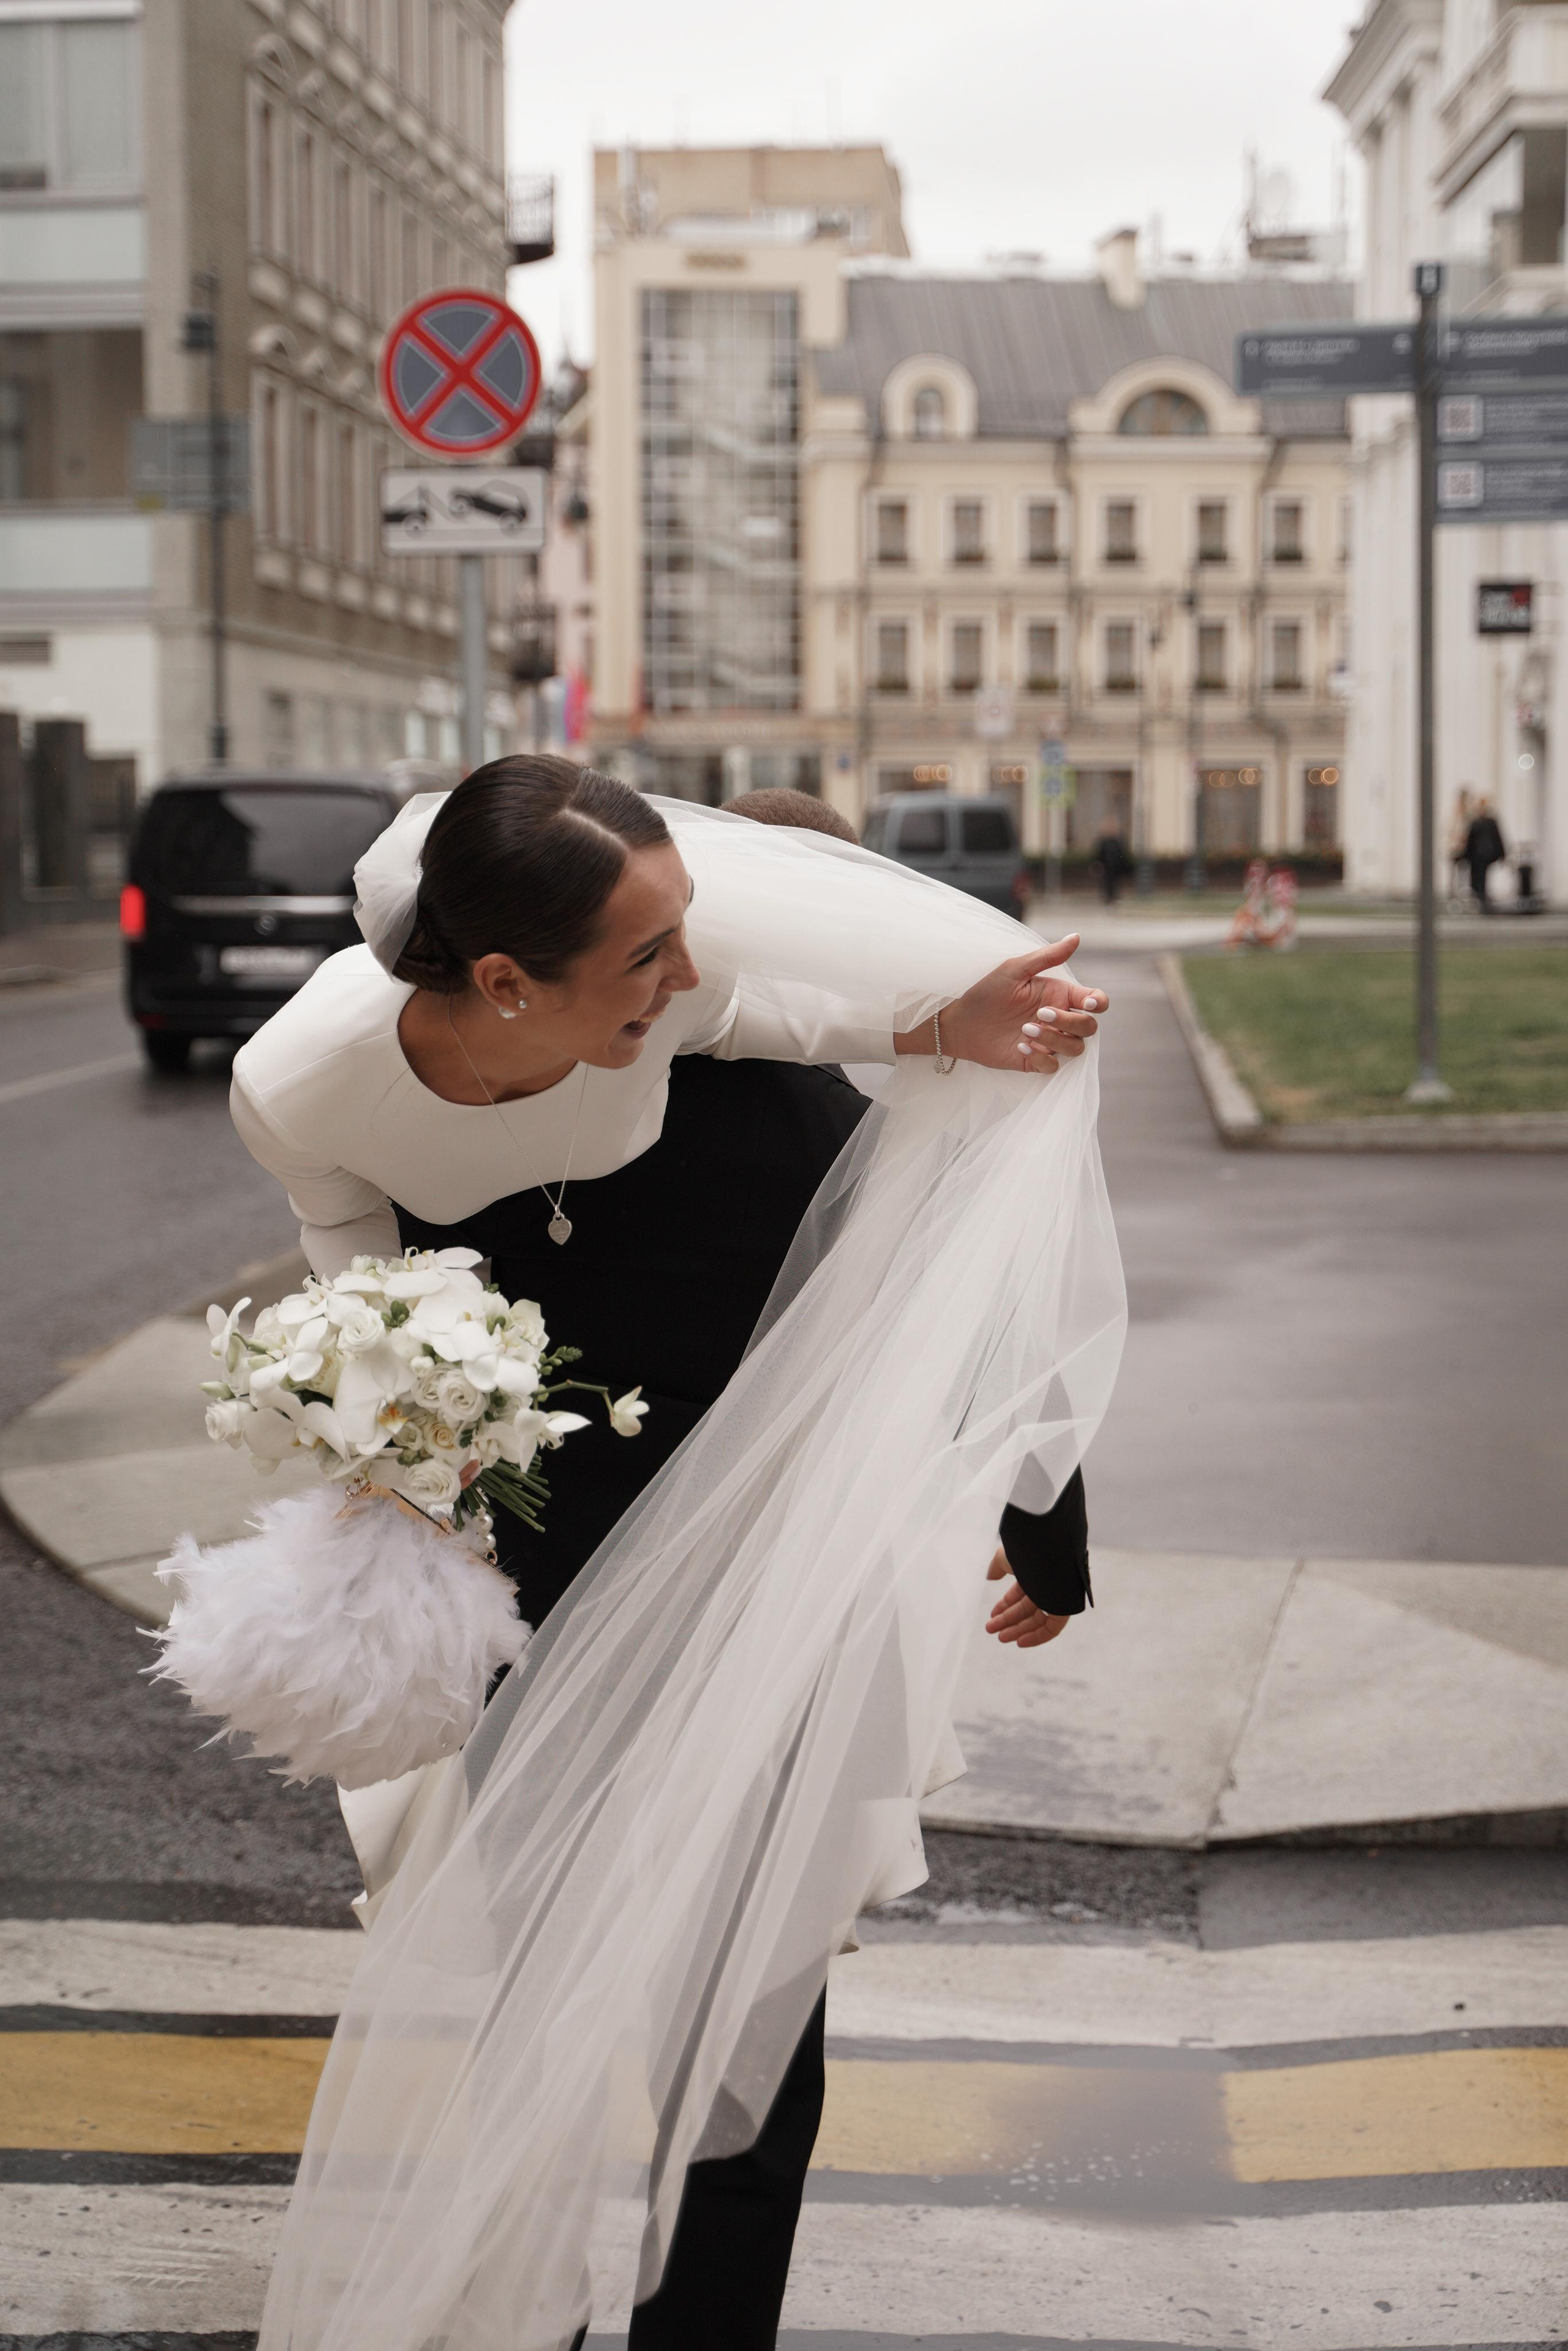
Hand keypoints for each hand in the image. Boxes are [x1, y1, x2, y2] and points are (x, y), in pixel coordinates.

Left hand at [906, 936, 1105, 1076]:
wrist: (960, 1023)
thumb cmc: (986, 992)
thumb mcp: (1014, 970)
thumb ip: (1047, 957)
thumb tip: (1076, 937)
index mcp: (1059, 995)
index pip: (1095, 1001)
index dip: (1099, 1003)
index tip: (1084, 1003)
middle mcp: (1058, 1019)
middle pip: (1089, 1027)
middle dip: (1070, 1022)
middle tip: (1040, 1013)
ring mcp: (1048, 1041)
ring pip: (1075, 1048)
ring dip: (1055, 1040)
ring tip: (1025, 1030)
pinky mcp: (1035, 1061)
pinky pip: (1054, 1067)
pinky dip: (1042, 1058)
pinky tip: (1020, 1046)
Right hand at [984, 1545, 1070, 1648]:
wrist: (1049, 1547)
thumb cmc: (1027, 1550)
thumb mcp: (1005, 1558)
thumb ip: (997, 1567)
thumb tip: (990, 1577)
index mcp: (1033, 1573)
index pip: (1019, 1594)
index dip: (1004, 1606)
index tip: (992, 1615)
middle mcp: (1046, 1585)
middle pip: (1026, 1609)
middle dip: (1007, 1621)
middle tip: (991, 1629)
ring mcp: (1056, 1596)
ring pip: (1037, 1620)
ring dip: (1018, 1630)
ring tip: (1001, 1637)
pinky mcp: (1066, 1607)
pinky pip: (1052, 1628)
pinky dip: (1037, 1637)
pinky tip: (1020, 1642)